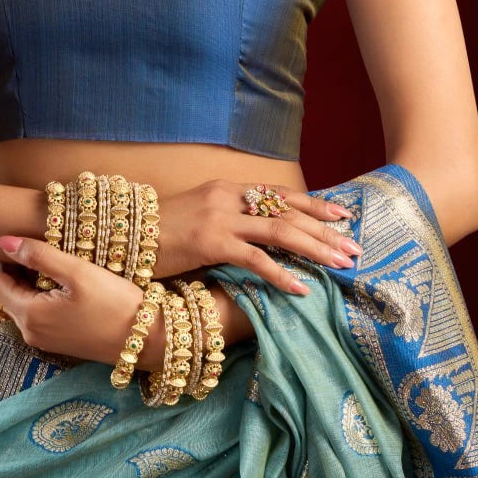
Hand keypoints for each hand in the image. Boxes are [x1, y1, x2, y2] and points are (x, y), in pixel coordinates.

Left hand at [0, 237, 166, 370]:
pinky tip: (39, 272)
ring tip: (8, 252)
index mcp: (30, 314)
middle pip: (5, 292)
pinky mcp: (62, 339)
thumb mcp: (77, 272)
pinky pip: (36, 308)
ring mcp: (47, 338)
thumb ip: (39, 255)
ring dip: (15, 277)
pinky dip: (31, 288)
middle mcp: (32, 331)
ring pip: (21, 299)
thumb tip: (2, 242)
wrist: (148, 340)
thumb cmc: (115, 303)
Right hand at [154, 180, 361, 295]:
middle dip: (325, 230)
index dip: (314, 205)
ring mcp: (221, 218)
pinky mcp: (211, 242)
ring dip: (315, 248)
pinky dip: (281, 274)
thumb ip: (229, 221)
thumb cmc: (161, 233)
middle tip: (354, 247)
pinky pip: (256, 259)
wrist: (124, 234)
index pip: (280, 194)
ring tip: (340, 265)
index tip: (342, 215)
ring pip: (280, 231)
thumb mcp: (199, 217)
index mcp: (228, 189)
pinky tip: (301, 288)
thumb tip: (259, 237)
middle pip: (288, 211)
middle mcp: (229, 197)